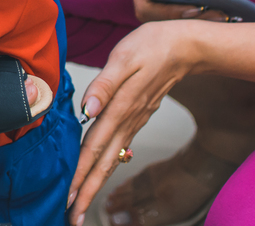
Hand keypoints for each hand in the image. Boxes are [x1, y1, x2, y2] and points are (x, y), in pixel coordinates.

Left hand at [66, 21, 197, 225]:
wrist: (184, 46)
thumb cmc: (151, 46)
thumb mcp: (123, 58)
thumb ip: (103, 85)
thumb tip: (87, 110)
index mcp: (119, 109)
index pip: (94, 148)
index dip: (80, 174)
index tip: (69, 198)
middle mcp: (126, 121)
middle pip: (103, 163)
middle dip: (87, 191)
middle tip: (72, 218)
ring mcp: (134, 122)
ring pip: (111, 158)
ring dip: (95, 182)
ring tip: (82, 203)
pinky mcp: (137, 117)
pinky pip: (118, 148)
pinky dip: (106, 164)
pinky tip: (99, 172)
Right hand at [130, 0, 232, 22]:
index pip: (146, 8)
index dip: (166, 14)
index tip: (192, 8)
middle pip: (161, 20)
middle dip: (187, 20)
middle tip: (213, 13)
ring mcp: (168, 2)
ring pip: (177, 23)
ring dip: (199, 23)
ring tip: (222, 15)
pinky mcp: (184, 7)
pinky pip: (191, 20)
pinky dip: (206, 20)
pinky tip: (225, 15)